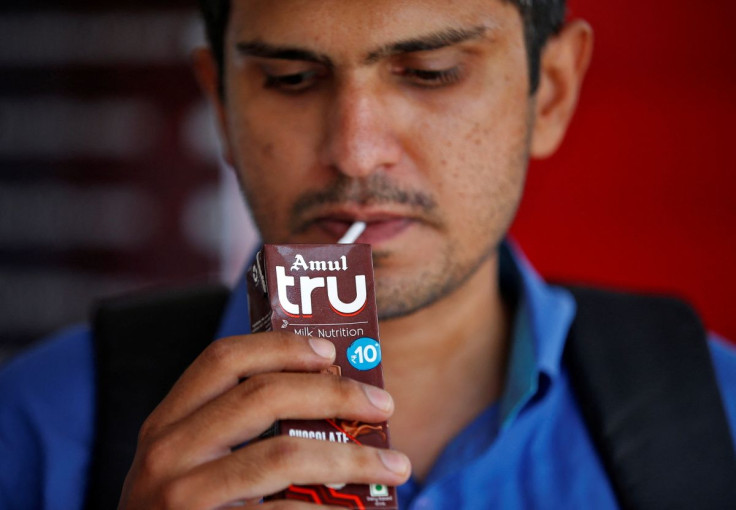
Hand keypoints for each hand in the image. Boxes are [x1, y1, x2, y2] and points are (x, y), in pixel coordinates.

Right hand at [118, 331, 410, 508]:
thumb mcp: (192, 464)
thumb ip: (237, 430)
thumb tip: (329, 396)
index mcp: (168, 423)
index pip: (223, 359)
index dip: (281, 347)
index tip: (330, 351)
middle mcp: (167, 453)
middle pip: (261, 395)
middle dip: (334, 393)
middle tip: (382, 405)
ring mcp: (183, 497)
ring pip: (283, 454)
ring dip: (352, 457)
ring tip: (396, 465)